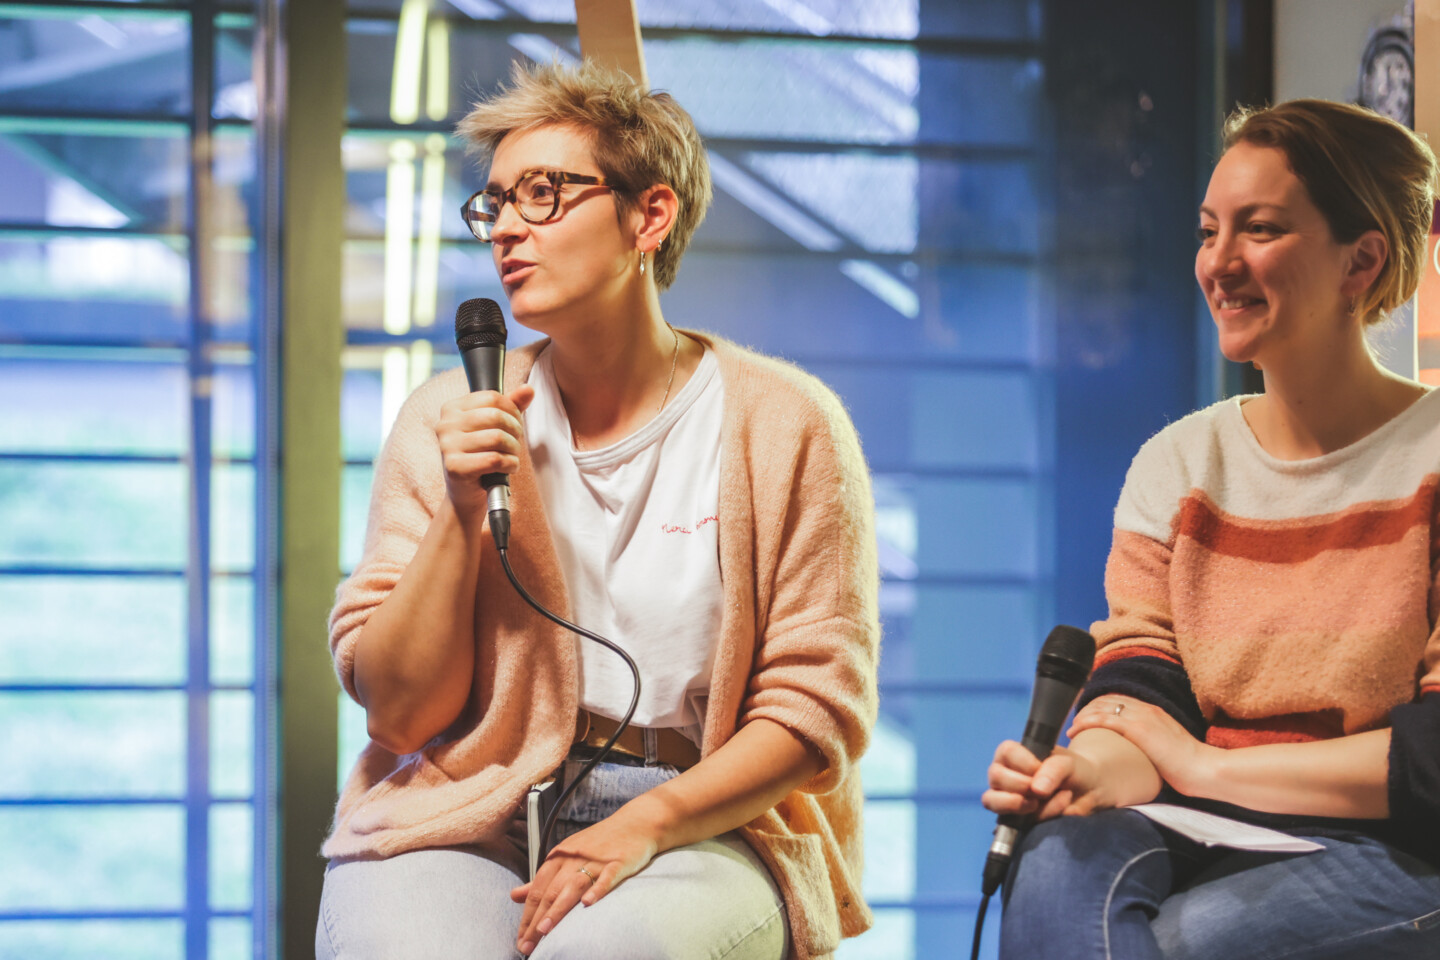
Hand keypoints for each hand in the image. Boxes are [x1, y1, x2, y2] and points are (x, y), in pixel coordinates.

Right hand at [434, 384, 533, 521]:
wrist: (465, 493)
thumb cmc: (480, 456)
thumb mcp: (493, 427)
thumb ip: (510, 406)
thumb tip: (528, 389)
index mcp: (452, 408)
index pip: (492, 397)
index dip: (513, 410)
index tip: (516, 424)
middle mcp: (445, 424)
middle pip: (496, 416)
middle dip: (515, 430)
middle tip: (516, 442)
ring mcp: (447, 446)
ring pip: (497, 438)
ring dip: (514, 449)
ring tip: (512, 456)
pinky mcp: (455, 467)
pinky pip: (495, 460)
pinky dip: (510, 464)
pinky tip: (508, 468)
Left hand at [510, 811, 658, 955]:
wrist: (635, 823)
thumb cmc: (599, 843)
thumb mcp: (566, 856)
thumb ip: (542, 879)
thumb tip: (514, 895)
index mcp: (558, 857)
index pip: (537, 890)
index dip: (527, 915)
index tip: (520, 939)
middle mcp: (573, 858)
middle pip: (551, 891)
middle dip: (536, 919)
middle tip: (527, 944)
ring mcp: (596, 860)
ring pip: (573, 886)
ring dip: (558, 909)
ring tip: (544, 930)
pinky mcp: (618, 862)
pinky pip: (607, 876)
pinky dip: (597, 889)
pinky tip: (588, 904)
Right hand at [982, 740, 1102, 820]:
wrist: (1089, 792)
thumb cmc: (1074, 770)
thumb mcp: (1069, 763)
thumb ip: (1053, 770)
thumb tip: (1036, 789)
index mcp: (1014, 754)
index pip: (1005, 752)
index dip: (1024, 763)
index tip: (1041, 768)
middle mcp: (1006, 773)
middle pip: (996, 776)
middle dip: (1021, 785)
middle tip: (1042, 788)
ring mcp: (1007, 796)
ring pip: (992, 800)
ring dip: (1017, 803)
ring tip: (1038, 802)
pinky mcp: (1015, 816)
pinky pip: (1013, 820)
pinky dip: (1038, 816)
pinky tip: (1055, 808)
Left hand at [1068, 695, 1214, 795]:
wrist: (1204, 769)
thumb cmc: (1188, 766)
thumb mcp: (1167, 747)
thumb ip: (1152, 743)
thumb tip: (1139, 752)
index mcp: (1154, 712)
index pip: (1119, 701)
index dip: (1099, 706)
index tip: (1086, 715)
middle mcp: (1147, 710)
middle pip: (1107, 701)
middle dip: (1087, 709)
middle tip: (1074, 721)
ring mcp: (1143, 718)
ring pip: (1103, 707)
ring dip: (1083, 715)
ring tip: (1072, 727)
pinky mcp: (1139, 730)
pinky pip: (1106, 720)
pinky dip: (1087, 722)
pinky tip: (1076, 729)